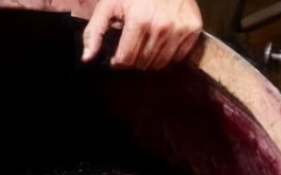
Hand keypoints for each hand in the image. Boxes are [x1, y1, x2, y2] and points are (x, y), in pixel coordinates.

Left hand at [82, 0, 201, 69]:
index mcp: (139, 21)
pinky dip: (169, 55)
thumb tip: (87, 58)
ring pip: (160, 63)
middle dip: (133, 61)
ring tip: (144, 47)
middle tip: (130, 49)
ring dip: (150, 60)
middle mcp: (162, 27)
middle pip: (142, 63)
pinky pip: (178, 57)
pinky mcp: (193, 29)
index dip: (118, 62)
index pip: (126, 59)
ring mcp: (180, 29)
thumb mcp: (109, 6)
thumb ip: (95, 32)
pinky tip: (161, 43)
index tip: (116, 57)